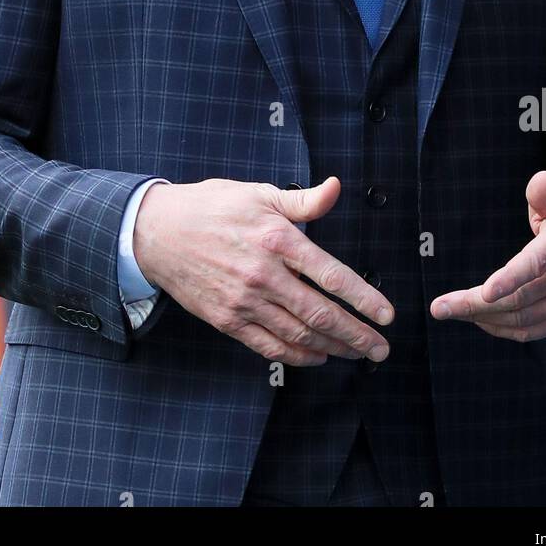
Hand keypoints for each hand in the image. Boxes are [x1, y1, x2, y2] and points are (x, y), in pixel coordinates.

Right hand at [133, 175, 394, 365]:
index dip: (363, 298)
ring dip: (333, 348)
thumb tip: (336, 188)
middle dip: (357, 334)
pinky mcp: (227, 320)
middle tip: (381, 348)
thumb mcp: (259, 193)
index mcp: (276, 239)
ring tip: (358, 354)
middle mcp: (263, 274)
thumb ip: (302, 200)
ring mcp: (244, 301)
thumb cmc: (212, 207)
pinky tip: (317, 358)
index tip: (387, 315)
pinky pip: (268, 346)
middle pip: (320, 313)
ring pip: (298, 334)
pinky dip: (297, 355)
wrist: (158, 231)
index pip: (331, 275)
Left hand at [429, 169, 545, 341]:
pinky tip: (482, 320)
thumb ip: (545, 191)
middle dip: (477, 305)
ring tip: (453, 312)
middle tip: (441, 307)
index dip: (511, 278)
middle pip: (522, 297)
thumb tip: (540, 182)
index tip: (484, 291)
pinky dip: (505, 329)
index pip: (538, 262)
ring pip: (525, 318)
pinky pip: (535, 330)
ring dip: (485, 318)